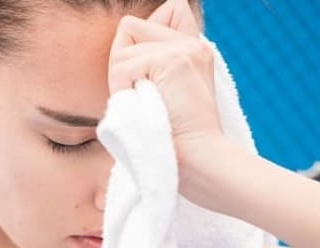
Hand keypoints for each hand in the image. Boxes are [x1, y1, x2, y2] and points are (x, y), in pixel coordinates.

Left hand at [107, 0, 222, 149]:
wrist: (197, 161)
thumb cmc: (174, 141)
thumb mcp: (163, 96)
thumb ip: (151, 63)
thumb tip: (126, 33)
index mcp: (194, 50)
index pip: (163, 11)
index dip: (137, 47)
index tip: (151, 83)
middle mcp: (193, 44)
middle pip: (130, 28)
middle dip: (124, 65)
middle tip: (145, 99)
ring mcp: (184, 50)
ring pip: (122, 49)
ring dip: (123, 83)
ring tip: (148, 106)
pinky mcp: (172, 61)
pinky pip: (122, 68)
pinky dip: (123, 91)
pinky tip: (145, 108)